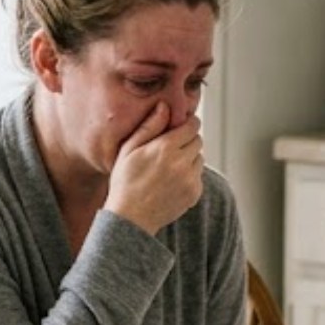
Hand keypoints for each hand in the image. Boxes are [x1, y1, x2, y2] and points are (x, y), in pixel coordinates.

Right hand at [106, 102, 204, 234]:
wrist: (131, 218)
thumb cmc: (125, 181)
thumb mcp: (129, 149)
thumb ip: (149, 126)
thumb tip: (165, 106)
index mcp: (165, 148)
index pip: (192, 125)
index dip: (187, 123)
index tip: (181, 126)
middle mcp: (181, 163)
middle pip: (198, 140)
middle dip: (187, 140)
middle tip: (171, 148)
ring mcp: (190, 179)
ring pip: (199, 158)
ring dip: (189, 158)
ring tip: (169, 167)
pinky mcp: (194, 193)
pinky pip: (198, 176)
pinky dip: (189, 176)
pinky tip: (171, 182)